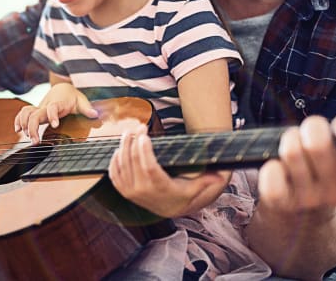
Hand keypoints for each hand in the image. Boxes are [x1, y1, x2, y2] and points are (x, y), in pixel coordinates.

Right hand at [13, 83, 97, 143]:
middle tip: (36, 142)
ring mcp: (40, 108)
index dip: (52, 115)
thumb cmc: (73, 97)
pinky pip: (23, 113)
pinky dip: (18, 120)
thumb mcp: (82, 101)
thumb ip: (87, 108)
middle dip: (32, 127)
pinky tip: (17, 130)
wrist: (63, 88)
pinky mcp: (35, 111)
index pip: (52, 107)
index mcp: (59, 103)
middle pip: (35, 114)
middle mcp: (46, 105)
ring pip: (26, 113)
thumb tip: (95, 115)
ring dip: (24, 125)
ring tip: (29, 138)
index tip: (55, 125)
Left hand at [108, 124, 229, 216]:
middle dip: (134, 141)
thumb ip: (207, 180)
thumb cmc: (182, 194)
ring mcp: (131, 191)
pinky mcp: (123, 190)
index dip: (144, 150)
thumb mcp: (195, 187)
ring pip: (122, 164)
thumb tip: (222, 174)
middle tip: (140, 126)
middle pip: (133, 161)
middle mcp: (143, 191)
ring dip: (123, 145)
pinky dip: (115, 158)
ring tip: (130, 132)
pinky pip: (114, 172)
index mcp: (160, 188)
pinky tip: (120, 147)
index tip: (144, 134)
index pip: (149, 168)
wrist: (167, 209)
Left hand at [258, 115, 335, 213]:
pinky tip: (276, 165)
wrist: (305, 213)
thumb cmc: (323, 165)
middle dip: (311, 127)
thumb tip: (326, 124)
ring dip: (289, 139)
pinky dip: (270, 167)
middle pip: (318, 145)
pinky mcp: (284, 203)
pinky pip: (272, 178)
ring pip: (292, 152)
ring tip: (292, 144)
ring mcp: (309, 199)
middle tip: (309, 130)